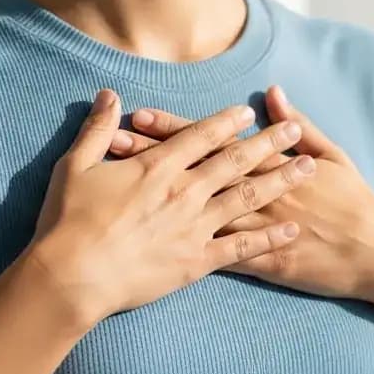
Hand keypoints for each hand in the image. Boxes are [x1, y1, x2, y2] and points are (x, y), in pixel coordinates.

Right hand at [21, 90, 317, 328]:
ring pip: (247, 198)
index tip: (250, 111)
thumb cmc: (67, 222)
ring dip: (279, 181)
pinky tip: (292, 230)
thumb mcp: (75, 167)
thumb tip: (110, 95)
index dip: (227, 121)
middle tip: (294, 129)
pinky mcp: (196, 260)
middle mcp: (184, 192)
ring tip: (307, 168)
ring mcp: (194, 226)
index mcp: (157, 167)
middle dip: (267, 143)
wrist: (71, 277)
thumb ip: (97, 129)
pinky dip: (269, 238)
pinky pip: (241, 247)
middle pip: (234, 161)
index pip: (200, 136)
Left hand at [117, 85, 373, 304]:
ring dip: (160, 201)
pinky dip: (189, 249)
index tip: (139, 116)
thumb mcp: (333, 154)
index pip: (213, 141)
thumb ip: (300, 125)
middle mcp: (262, 193)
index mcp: (274, 164)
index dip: (174, 129)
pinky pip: (223, 255)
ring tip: (119, 193)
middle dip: (153, 158)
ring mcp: (261, 228)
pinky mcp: (266, 262)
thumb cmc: (356, 201)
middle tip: (112, 146)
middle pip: (196, 172)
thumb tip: (272, 93)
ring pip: (199, 211)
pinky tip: (154, 248)